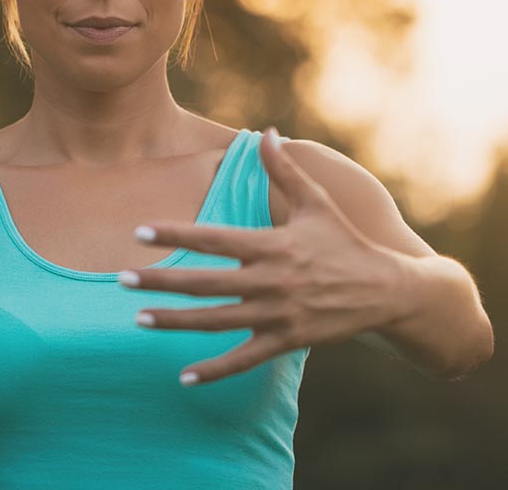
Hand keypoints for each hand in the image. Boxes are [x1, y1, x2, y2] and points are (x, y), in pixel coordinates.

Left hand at [120, 128, 407, 385]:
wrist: (386, 291)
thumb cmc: (345, 242)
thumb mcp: (318, 202)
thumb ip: (284, 170)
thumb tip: (266, 130)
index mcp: (273, 244)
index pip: (214, 239)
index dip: (175, 234)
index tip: (140, 232)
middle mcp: (271, 281)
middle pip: (205, 283)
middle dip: (161, 282)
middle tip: (121, 279)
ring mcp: (277, 315)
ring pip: (216, 322)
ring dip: (175, 322)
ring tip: (138, 320)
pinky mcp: (286, 341)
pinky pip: (243, 359)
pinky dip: (214, 371)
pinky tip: (184, 377)